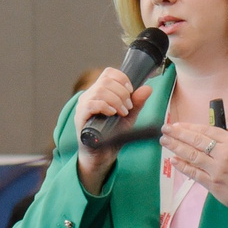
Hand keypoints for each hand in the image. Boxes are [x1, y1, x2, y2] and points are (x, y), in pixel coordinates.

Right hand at [72, 68, 139, 189]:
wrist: (102, 155)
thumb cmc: (112, 135)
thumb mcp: (128, 117)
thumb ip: (137, 103)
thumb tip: (147, 88)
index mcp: (100, 91)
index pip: (109, 73)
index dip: (122, 78)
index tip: (130, 92)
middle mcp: (90, 95)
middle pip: (106, 80)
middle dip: (122, 92)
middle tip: (128, 107)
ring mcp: (83, 105)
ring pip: (100, 91)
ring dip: (116, 100)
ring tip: (122, 112)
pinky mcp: (80, 117)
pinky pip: (91, 104)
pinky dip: (105, 106)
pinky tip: (112, 113)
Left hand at [161, 123, 227, 225]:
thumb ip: (222, 144)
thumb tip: (198, 138)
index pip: (205, 130)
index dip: (189, 127)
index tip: (176, 125)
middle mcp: (224, 153)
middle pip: (196, 140)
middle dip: (178, 134)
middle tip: (165, 129)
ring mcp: (218, 169)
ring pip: (192, 155)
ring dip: (176, 147)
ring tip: (164, 142)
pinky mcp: (214, 184)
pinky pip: (194, 173)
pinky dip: (182, 166)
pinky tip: (173, 160)